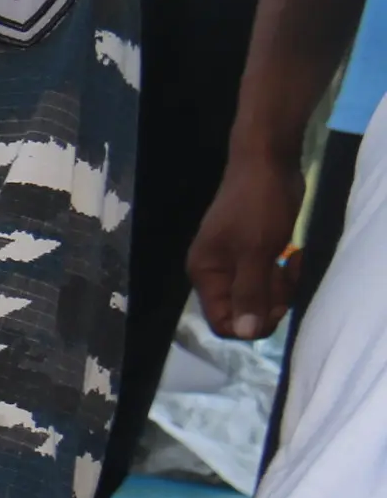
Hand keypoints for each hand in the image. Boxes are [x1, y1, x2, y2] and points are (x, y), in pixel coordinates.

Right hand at [190, 145, 306, 340]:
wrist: (266, 164)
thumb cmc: (257, 206)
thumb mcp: (256, 251)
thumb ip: (249, 293)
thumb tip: (246, 333)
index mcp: (205, 274)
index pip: (222, 322)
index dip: (251, 322)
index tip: (276, 302)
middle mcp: (215, 274)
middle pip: (242, 313)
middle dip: (270, 302)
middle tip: (287, 277)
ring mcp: (234, 264)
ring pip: (258, 298)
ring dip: (281, 288)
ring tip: (292, 263)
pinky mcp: (253, 254)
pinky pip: (266, 281)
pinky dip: (283, 276)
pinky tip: (292, 257)